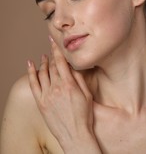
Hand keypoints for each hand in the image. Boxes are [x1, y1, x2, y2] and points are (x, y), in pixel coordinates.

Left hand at [27, 37, 100, 152]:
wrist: (75, 134)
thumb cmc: (84, 115)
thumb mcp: (87, 94)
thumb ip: (79, 78)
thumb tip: (72, 66)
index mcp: (69, 84)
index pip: (61, 61)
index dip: (57, 49)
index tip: (54, 40)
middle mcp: (56, 87)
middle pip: (52, 66)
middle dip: (52, 55)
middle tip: (52, 48)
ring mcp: (47, 95)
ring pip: (43, 72)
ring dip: (43, 62)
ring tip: (44, 56)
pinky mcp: (41, 102)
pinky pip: (33, 84)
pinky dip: (30, 72)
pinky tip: (30, 64)